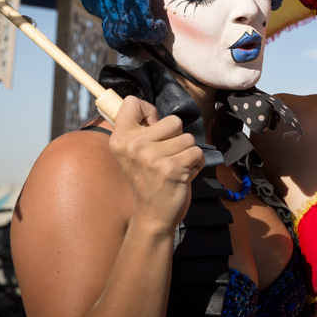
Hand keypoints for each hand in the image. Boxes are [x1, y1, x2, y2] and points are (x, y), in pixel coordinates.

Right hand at [108, 96, 204, 232]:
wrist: (153, 214)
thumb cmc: (148, 180)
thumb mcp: (133, 154)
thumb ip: (140, 131)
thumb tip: (153, 111)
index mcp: (120, 139)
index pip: (132, 102)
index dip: (149, 110)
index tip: (152, 126)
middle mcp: (133, 146)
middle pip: (173, 120)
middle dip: (177, 137)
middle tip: (166, 155)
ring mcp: (152, 157)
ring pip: (188, 138)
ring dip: (187, 152)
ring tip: (175, 166)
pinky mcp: (172, 168)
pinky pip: (197, 152)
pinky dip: (196, 163)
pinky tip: (184, 173)